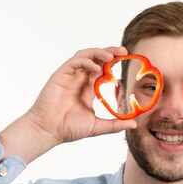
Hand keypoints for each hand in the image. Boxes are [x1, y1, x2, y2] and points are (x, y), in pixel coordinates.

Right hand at [0, 47, 136, 163]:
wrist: (48, 131)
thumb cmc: (68, 128)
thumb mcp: (97, 127)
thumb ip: (115, 124)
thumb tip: (134, 124)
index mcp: (88, 88)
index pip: (103, 69)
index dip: (114, 62)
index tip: (128, 60)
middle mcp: (80, 79)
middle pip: (96, 58)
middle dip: (110, 52)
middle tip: (124, 51)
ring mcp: (69, 76)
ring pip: (85, 56)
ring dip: (98, 53)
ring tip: (111, 55)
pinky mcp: (60, 75)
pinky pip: (74, 62)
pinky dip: (85, 62)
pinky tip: (95, 68)